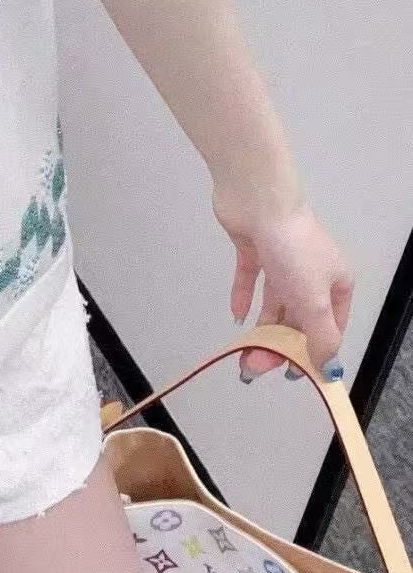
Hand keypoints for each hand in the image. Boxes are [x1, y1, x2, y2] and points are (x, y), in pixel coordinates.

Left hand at [214, 190, 355, 381]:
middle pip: (298, 315)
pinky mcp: (255, 247)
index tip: (293, 373)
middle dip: (280, 343)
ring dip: (261, 327)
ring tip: (244, 352)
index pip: (330, 325)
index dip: (314, 351)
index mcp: (336, 281)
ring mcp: (282, 257)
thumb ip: (321, 336)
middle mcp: (312, 270)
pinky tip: (236, 317)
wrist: (259, 199)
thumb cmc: (294, 251)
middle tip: (256, 366)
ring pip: (274, 301)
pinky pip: (251, 279)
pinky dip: (244, 297)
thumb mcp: (314, 300)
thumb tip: (329, 368)